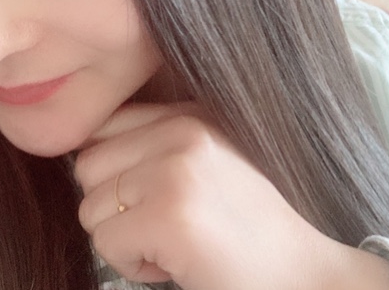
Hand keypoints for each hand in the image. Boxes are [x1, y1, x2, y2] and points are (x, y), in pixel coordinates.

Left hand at [75, 103, 388, 289]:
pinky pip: (106, 243)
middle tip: (161, 226)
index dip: (112, 173)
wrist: (307, 279)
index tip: (145, 197)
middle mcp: (180, 132)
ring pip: (91, 207)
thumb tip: (81, 151)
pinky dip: (132, 265)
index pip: (102, 127)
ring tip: (173, 243)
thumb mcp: (202, 163)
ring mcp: (174, 171)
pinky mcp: (169, 216)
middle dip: (112, 208)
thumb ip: (151, 145)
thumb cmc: (245, 230)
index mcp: (186, 114)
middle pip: (87, 167)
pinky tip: (176, 264)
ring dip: (122, 238)